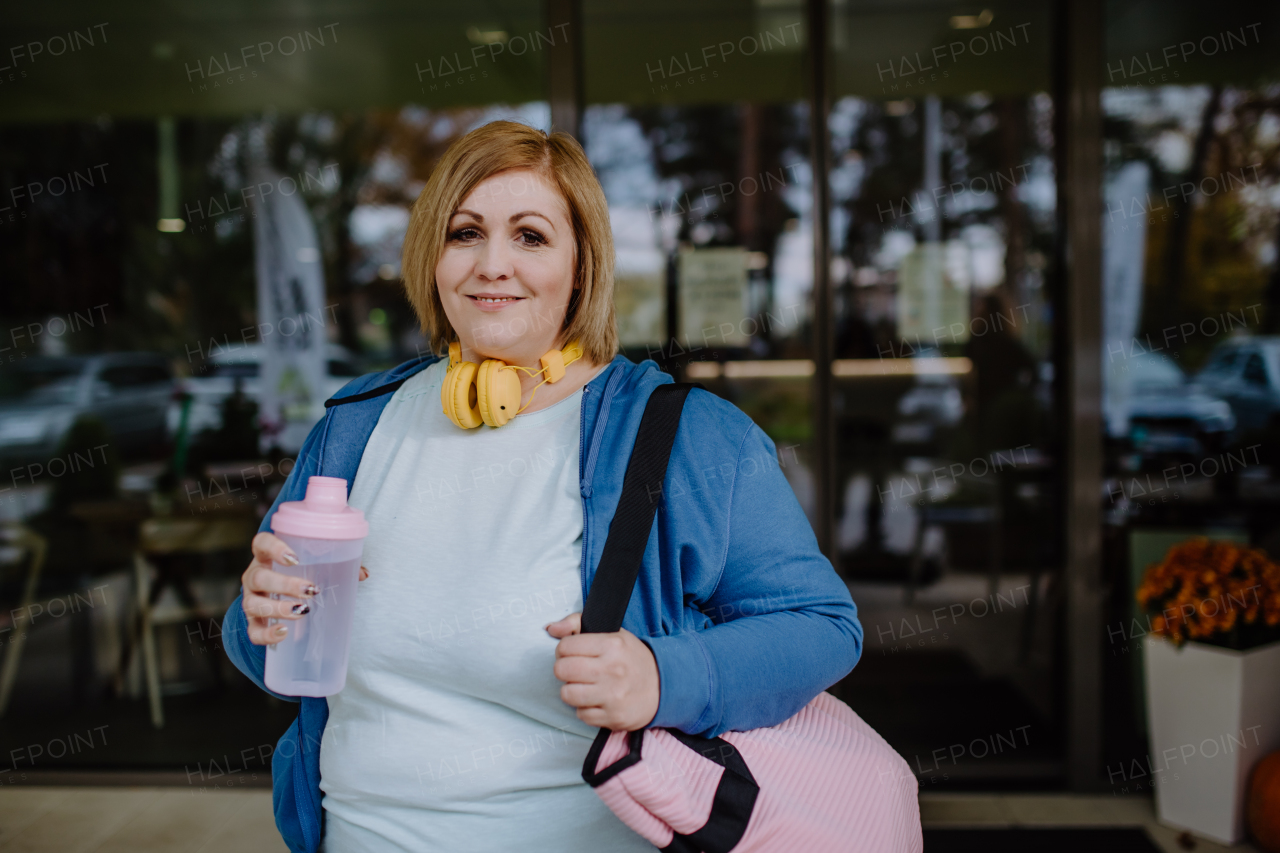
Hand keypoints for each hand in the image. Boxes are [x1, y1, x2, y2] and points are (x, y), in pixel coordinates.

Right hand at [241, 532, 369, 645]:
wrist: (277, 597)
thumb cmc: (298, 574)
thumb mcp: (312, 565)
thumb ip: (336, 565)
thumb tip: (363, 574)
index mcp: (266, 556)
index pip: (261, 543)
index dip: (273, 548)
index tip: (294, 558)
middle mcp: (254, 576)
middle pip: (259, 577)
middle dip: (284, 584)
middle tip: (311, 590)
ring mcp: (250, 599)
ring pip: (254, 604)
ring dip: (278, 608)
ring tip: (302, 611)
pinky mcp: (251, 622)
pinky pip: (253, 631)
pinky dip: (267, 635)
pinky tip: (283, 633)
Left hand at [545, 612, 659, 730]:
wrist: (663, 686)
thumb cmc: (632, 659)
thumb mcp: (612, 634)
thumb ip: (577, 623)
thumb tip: (551, 628)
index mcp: (612, 645)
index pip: (565, 646)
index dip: (564, 650)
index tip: (574, 654)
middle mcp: (612, 670)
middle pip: (562, 670)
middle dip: (565, 670)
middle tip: (576, 670)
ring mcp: (613, 696)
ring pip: (567, 694)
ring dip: (572, 691)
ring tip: (585, 686)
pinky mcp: (613, 717)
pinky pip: (581, 715)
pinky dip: (585, 709)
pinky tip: (597, 700)